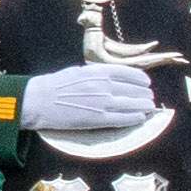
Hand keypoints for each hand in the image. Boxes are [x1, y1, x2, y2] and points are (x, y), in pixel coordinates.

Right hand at [17, 57, 156, 136]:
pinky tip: (141, 118)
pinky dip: (134, 118)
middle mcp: (104, 86)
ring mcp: (102, 103)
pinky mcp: (98, 119)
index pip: (128, 73)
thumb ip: (95, 74)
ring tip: (150, 107)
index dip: (140, 78)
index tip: (147, 82)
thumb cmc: (55, 85)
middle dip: (144, 94)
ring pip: (132, 105)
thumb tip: (108, 78)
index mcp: (99, 71)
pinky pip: (122, 119)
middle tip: (150, 97)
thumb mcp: (78, 71)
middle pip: (133, 89)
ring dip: (144, 106)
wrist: (40, 100)